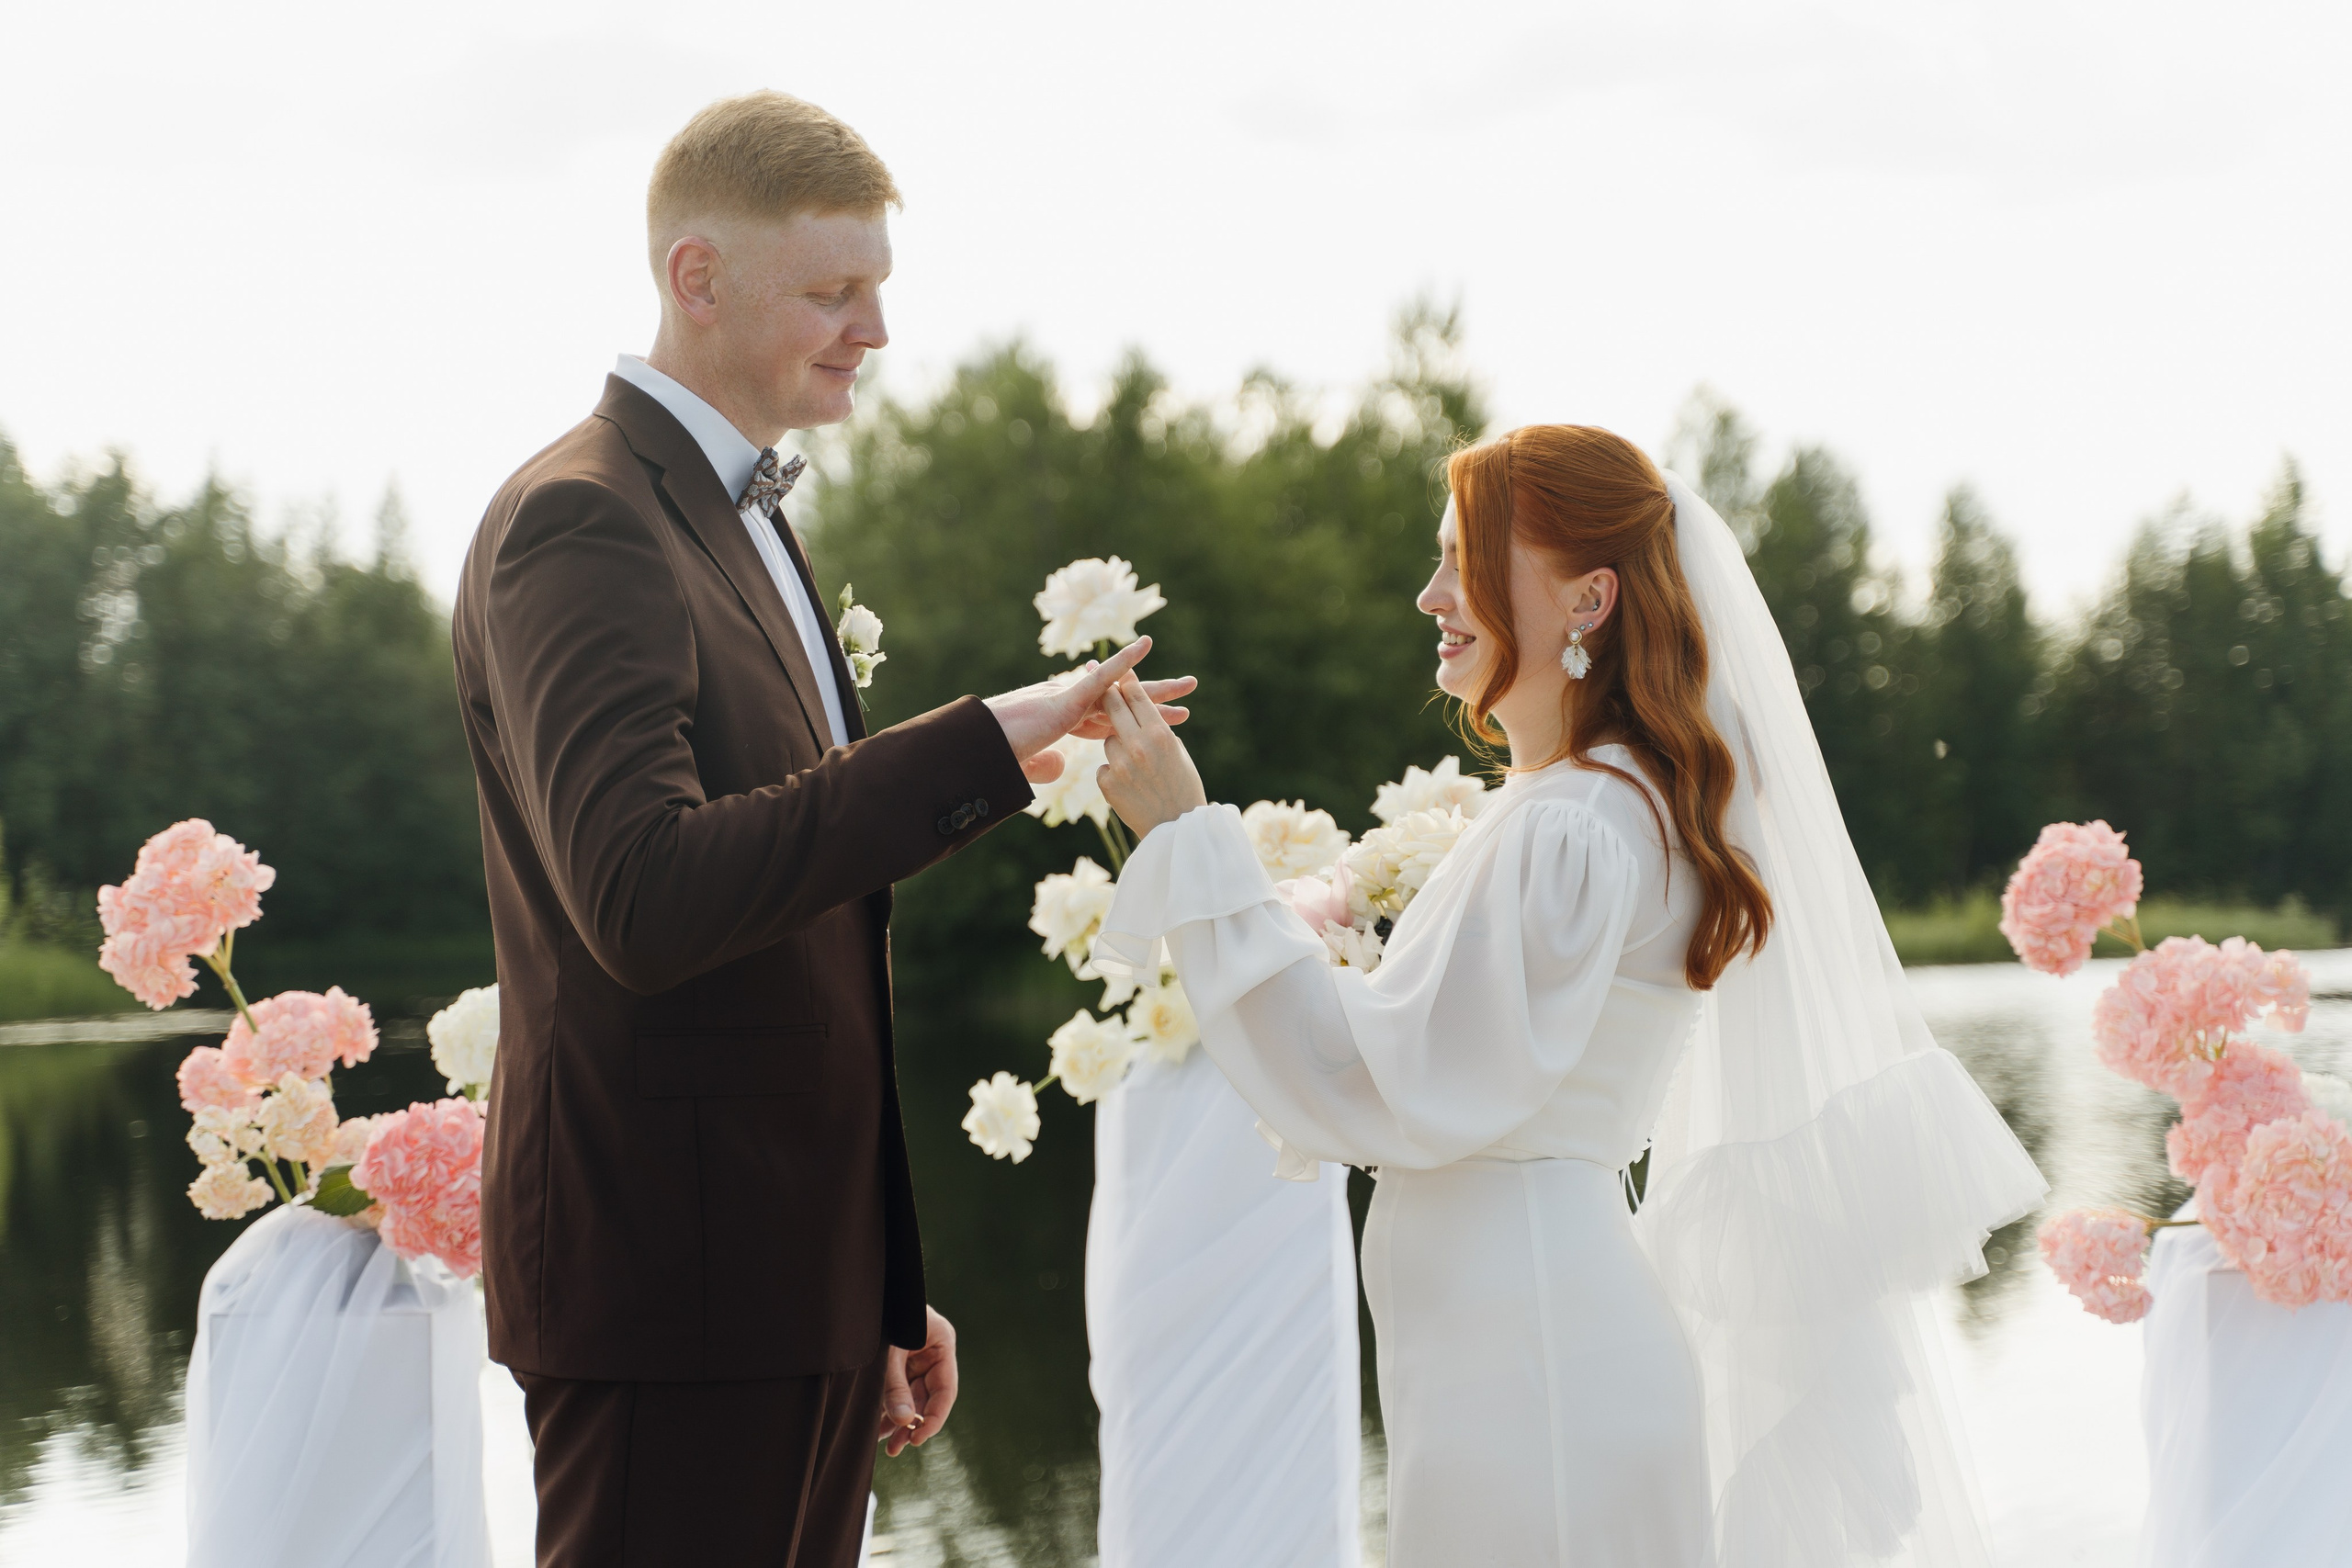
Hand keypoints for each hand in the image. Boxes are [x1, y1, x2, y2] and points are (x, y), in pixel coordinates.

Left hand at [877, 1305, 957, 1456]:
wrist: (859, 1294)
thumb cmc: (880, 1314)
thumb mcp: (888, 1352)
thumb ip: (895, 1386)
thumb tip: (904, 1422)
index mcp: (941, 1342)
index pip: (945, 1390)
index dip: (933, 1418)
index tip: (917, 1438)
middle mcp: (932, 1353)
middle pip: (927, 1398)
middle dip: (912, 1425)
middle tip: (897, 1447)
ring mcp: (916, 1359)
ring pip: (912, 1399)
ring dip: (900, 1422)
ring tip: (888, 1446)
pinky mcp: (899, 1363)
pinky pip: (899, 1392)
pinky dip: (890, 1410)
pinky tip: (880, 1429)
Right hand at [986, 638, 1195, 782]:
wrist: (978, 751)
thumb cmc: (994, 755)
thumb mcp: (1026, 764)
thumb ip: (1044, 765)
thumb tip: (1059, 766)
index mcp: (1065, 719)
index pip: (1110, 719)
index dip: (1137, 719)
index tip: (1163, 723)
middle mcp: (1071, 703)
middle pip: (1123, 702)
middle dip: (1157, 700)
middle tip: (1189, 694)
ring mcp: (1069, 698)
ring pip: (1121, 689)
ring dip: (1156, 686)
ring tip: (1190, 683)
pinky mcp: (1066, 698)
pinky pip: (1101, 678)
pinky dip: (1123, 663)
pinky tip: (1145, 647)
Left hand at [1098, 674, 1207, 835]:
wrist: (1177, 829)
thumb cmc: (1183, 787)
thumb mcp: (1178, 752)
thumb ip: (1157, 730)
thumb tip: (1139, 712)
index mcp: (1160, 734)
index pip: (1137, 696)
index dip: (1126, 679)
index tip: (1118, 668)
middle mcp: (1138, 746)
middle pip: (1113, 706)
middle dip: (1107, 694)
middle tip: (1097, 680)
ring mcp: (1120, 765)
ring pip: (1108, 740)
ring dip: (1117, 745)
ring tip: (1137, 767)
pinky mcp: (1107, 784)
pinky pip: (1105, 766)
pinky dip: (1114, 773)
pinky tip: (1130, 787)